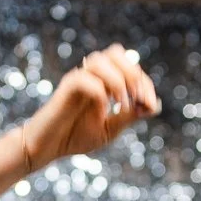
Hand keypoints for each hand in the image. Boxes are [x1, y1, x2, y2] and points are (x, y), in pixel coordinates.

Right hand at [24, 43, 159, 167]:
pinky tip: (102, 114)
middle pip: (117, 52)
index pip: (130, 67)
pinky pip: (85, 79)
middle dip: (133, 74)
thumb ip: (129, 116)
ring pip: (101, 60)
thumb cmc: (74, 138)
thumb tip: (154, 105)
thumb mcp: (110, 130)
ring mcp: (78, 79)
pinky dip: (100, 95)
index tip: (149, 105)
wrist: (46, 148)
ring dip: (118, 81)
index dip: (144, 83)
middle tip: (137, 100)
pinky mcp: (65, 89)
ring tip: (122, 104)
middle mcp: (91, 75)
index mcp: (104, 81)